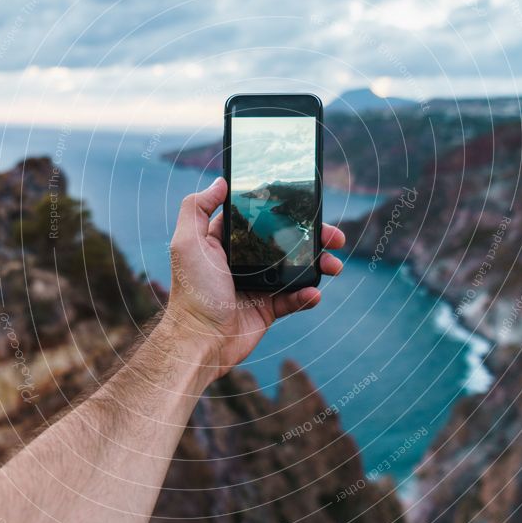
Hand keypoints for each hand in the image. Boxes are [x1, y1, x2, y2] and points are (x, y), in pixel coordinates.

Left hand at [165, 176, 344, 379]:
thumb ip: (197, 208)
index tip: (307, 206)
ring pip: (296, 268)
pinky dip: (307, 295)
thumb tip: (220, 182)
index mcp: (226, 242)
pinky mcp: (268, 308)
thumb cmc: (192, 291)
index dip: (283, 211)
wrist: (200, 340)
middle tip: (334, 236)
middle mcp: (244, 260)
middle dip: (313, 237)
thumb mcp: (187, 242)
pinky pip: (294, 298)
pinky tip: (314, 293)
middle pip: (285, 241)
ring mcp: (258, 284)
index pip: (259, 218)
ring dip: (318, 264)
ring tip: (333, 266)